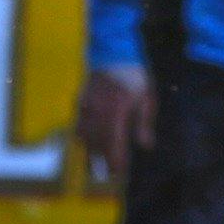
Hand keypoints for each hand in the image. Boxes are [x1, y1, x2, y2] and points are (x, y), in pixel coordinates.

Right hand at [76, 64, 154, 185]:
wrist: (112, 49)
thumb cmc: (134, 74)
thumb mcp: (146, 97)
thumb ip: (144, 122)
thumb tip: (145, 145)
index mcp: (117, 110)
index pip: (114, 142)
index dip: (115, 159)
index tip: (117, 174)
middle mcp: (98, 110)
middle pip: (97, 141)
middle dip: (100, 159)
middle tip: (104, 174)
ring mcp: (86, 104)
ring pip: (84, 133)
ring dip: (90, 149)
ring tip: (93, 162)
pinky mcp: (80, 99)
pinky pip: (78, 122)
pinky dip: (81, 134)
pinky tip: (84, 140)